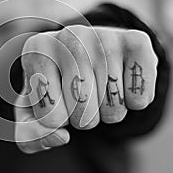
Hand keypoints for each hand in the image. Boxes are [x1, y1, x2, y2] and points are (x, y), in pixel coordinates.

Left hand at [14, 25, 157, 152]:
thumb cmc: (57, 86)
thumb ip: (32, 134)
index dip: (58, 121)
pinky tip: (123, 84)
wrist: (91, 55)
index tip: (57, 101)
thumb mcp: (34, 111)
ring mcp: (104, 35)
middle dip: (84, 119)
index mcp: (37, 50)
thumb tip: (61, 137)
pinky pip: (140, 98)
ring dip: (109, 113)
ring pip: (113, 107)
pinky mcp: (137, 41)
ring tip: (100, 91)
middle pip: (83, 110)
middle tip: (81, 99)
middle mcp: (69, 35)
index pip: (51, 115)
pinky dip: (134, 103)